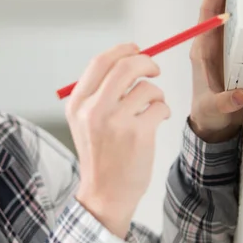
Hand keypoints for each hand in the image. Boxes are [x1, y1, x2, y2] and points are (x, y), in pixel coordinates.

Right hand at [65, 44, 170, 238]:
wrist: (104, 193)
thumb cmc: (100, 155)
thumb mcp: (84, 121)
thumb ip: (99, 92)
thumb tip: (129, 60)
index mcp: (78, 103)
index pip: (100, 62)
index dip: (122, 50)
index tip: (136, 49)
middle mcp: (93, 110)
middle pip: (125, 67)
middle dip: (146, 62)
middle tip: (155, 68)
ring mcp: (115, 122)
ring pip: (147, 87)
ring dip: (156, 94)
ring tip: (153, 108)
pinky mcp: (138, 134)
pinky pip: (160, 106)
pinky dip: (164, 110)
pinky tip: (157, 121)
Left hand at [189, 0, 242, 142]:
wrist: (209, 124)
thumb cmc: (208, 114)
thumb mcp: (215, 110)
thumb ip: (226, 103)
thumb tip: (241, 95)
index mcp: (201, 53)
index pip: (206, 16)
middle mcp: (208, 47)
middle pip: (215, 10)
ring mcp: (218, 49)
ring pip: (224, 17)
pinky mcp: (228, 55)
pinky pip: (234, 29)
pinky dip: (242, 13)